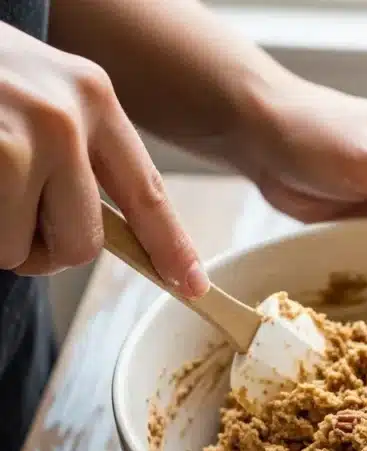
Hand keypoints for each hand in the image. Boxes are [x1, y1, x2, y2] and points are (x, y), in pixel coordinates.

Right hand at [0, 22, 206, 295]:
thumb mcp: (37, 94)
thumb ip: (75, 154)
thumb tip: (96, 232)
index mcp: (92, 97)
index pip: (145, 191)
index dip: (169, 246)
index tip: (192, 284)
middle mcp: (66, 117)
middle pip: (83, 244)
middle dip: (43, 247)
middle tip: (8, 209)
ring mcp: (22, 140)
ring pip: (26, 251)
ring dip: (0, 239)